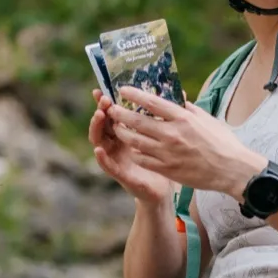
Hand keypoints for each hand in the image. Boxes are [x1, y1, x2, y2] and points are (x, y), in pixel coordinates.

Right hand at [87, 91, 172, 205]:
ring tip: (99, 116)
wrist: (165, 190)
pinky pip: (108, 167)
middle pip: (103, 124)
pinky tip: (98, 150)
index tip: (104, 88)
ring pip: (99, 142)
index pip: (114, 113)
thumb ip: (167, 117)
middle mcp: (117, 144)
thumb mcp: (165, 136)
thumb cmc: (164, 161)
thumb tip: (181, 94)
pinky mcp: (121, 175)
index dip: (108, 102)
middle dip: (101, 110)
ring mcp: (117, 159)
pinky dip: (102, 159)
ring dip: (97, 128)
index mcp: (126, 132)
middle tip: (103, 99)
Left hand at [109, 87, 263, 198]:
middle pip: (137, 121)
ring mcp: (168, 153)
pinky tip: (132, 147)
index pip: (152, 102)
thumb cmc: (222, 142)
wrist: (232, 170)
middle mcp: (172, 134)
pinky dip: (135, 152)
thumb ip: (188, 108)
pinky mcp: (167, 169)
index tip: (122, 89)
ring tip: (116, 128)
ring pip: (135, 141)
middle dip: (120, 114)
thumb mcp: (207, 119)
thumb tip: (177, 97)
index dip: (134, 95)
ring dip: (123, 133)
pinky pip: (143, 159)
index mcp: (183, 118)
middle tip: (111, 109)